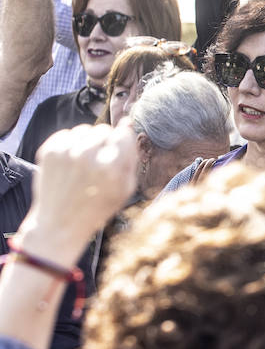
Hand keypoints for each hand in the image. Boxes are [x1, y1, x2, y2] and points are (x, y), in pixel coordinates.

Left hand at [25, 125, 136, 260]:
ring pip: (85, 129)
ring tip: (84, 163)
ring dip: (87, 142)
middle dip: (105, 143)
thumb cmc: (96, 208)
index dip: (122, 143)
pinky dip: (71, 144)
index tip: (117, 153)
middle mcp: (87, 155)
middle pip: (104, 130)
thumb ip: (131, 156)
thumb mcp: (125, 189)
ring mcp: (65, 152)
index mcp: (110, 167)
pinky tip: (71, 163)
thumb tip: (127, 124)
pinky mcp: (49, 151)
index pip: (122, 134)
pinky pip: (67, 134)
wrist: (59, 223)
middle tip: (99, 162)